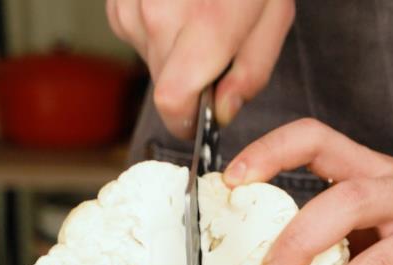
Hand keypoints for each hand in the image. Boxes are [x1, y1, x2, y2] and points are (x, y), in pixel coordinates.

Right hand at [106, 0, 293, 136]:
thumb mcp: (274, 17)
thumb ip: (251, 73)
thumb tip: (222, 112)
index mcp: (206, 26)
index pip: (172, 101)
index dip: (185, 122)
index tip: (198, 125)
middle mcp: (160, 16)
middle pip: (164, 86)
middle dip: (191, 85)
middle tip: (217, 53)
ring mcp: (133, 6)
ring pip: (151, 62)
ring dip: (175, 57)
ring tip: (200, 20)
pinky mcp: (118, 1)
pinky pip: (137, 36)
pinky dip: (159, 33)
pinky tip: (179, 9)